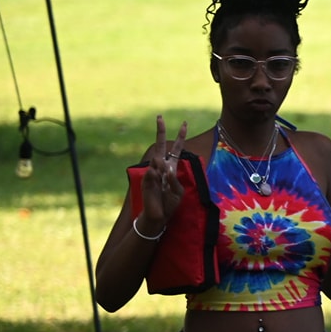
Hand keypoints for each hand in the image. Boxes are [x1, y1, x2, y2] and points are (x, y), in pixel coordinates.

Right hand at [137, 115, 188, 233]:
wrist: (158, 214)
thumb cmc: (169, 203)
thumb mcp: (178, 191)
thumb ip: (173, 180)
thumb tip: (163, 167)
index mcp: (171, 168)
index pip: (176, 150)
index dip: (180, 138)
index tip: (185, 124)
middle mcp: (161, 167)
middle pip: (160, 146)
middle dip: (160, 131)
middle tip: (160, 117)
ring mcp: (152, 172)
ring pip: (157, 162)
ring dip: (162, 170)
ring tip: (163, 184)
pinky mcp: (146, 178)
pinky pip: (153, 174)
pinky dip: (158, 178)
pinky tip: (159, 184)